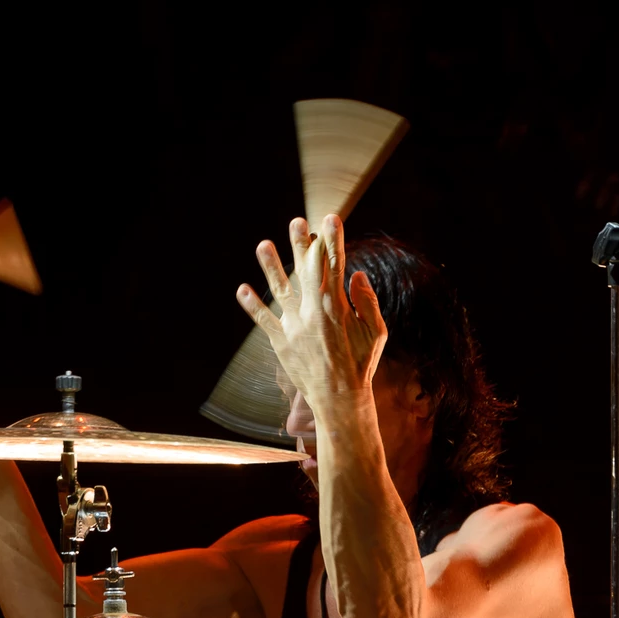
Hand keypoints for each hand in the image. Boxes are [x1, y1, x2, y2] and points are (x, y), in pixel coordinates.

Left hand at [235, 214, 387, 408]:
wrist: (339, 398)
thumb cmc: (361, 364)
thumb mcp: (376, 331)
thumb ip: (367, 301)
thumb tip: (355, 275)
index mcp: (337, 306)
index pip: (334, 265)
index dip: (332, 239)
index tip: (331, 219)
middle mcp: (313, 311)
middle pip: (306, 270)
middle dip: (302, 244)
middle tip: (296, 221)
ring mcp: (294, 326)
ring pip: (281, 289)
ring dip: (271, 266)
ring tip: (263, 245)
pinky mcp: (280, 341)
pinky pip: (263, 320)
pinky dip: (252, 305)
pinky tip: (242, 289)